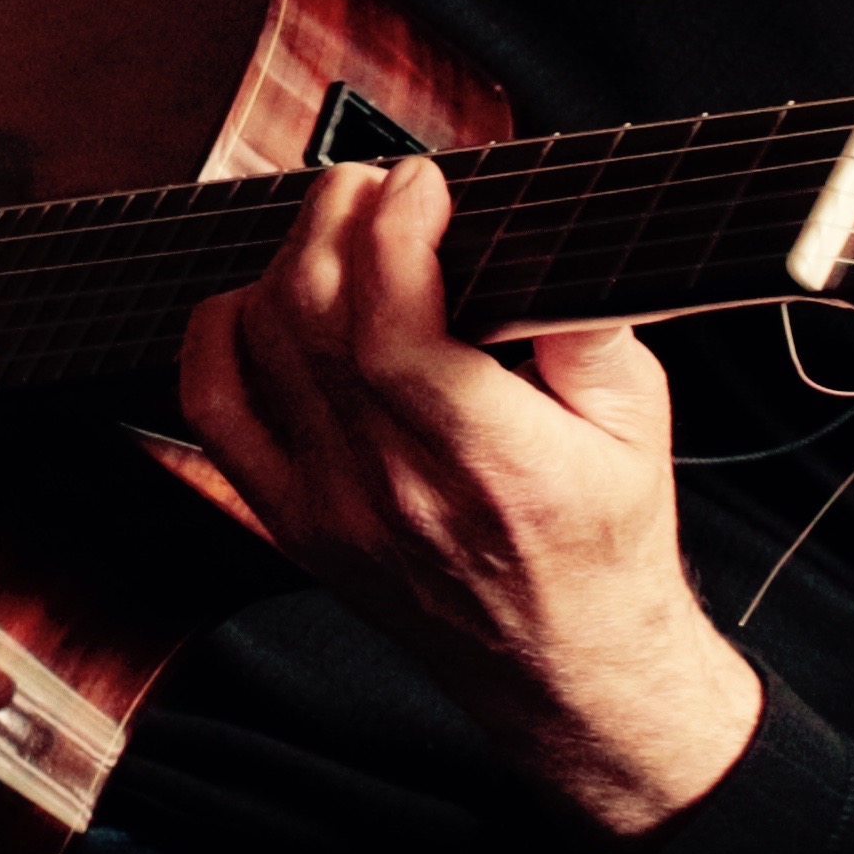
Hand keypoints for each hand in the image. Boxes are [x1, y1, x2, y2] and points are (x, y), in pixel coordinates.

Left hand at [177, 158, 764, 837]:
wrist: (567, 672)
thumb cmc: (606, 547)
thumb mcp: (640, 426)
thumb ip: (591, 324)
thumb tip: (542, 231)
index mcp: (491, 461)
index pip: (393, 324)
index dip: (392, 229)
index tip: (422, 181)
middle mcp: (395, 487)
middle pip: (314, 316)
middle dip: (334, 217)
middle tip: (374, 183)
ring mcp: (330, 507)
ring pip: (262, 346)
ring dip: (287, 261)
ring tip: (336, 228)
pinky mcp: (292, 520)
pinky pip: (213, 409)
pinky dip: (219, 334)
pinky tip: (259, 299)